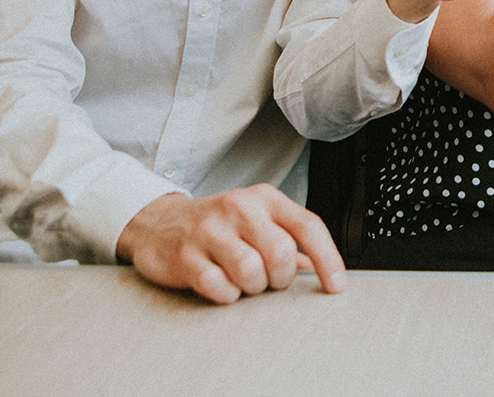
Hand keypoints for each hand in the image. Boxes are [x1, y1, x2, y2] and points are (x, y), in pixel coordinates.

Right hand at [115, 185, 345, 304]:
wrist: (157, 222)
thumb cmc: (217, 225)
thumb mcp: (257, 220)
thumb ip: (290, 240)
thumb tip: (321, 268)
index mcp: (264, 198)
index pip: (308, 226)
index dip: (328, 259)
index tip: (336, 286)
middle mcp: (239, 208)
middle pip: (281, 253)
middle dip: (280, 277)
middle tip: (268, 278)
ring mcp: (210, 230)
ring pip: (252, 273)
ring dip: (252, 287)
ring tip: (241, 279)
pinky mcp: (185, 255)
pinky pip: (220, 288)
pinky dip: (226, 295)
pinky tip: (219, 283)